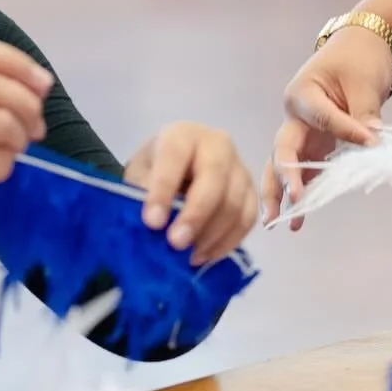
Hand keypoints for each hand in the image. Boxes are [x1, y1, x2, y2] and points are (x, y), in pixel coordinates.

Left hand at [123, 122, 257, 265]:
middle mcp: (217, 145)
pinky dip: (227, 242)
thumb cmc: (153, 168)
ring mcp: (239, 168)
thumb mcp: (139, 173)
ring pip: (234, 203)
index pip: (174, 157)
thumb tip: (156, 224)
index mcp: (182, 134)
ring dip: (212, 235)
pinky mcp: (252, 192)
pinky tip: (205, 255)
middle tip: (176, 243)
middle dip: (195, 215)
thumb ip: (144, 192)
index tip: (151, 222)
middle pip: (214, 179)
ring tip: (188, 256)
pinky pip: (246, 220)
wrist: (177, 167)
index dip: (163, 190)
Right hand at [262, 27, 391, 230]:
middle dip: (283, 177)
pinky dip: (303, 194)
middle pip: (282, 150)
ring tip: (280, 222)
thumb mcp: (363, 83)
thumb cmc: (356, 60)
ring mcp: (302, 134)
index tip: (370, 141)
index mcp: (300, 95)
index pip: (321, 118)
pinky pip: (305, 173)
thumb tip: (372, 143)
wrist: (358, 51)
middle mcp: (294, 118)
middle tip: (290, 199)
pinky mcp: (315, 146)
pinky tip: (298, 219)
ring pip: (285, 167)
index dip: (345, 130)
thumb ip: (364, 114)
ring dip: (282, 193)